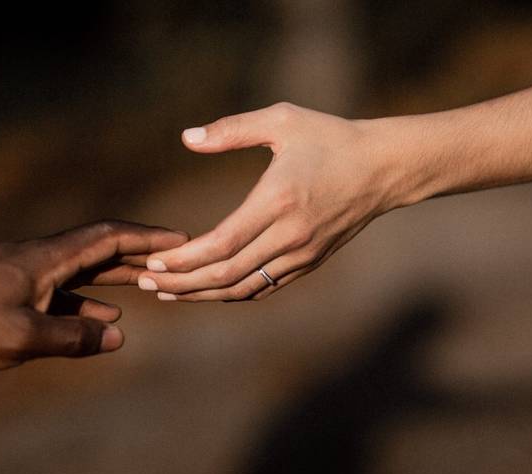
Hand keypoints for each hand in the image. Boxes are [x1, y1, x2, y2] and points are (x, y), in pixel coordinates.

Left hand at [0, 220, 187, 370]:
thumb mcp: (22, 336)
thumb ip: (73, 336)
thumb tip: (117, 336)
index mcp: (45, 259)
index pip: (107, 237)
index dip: (146, 238)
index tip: (180, 240)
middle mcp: (38, 258)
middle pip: (98, 250)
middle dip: (139, 257)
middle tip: (176, 264)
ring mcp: (22, 273)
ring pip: (80, 271)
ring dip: (114, 280)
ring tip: (149, 291)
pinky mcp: (8, 289)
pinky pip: (58, 291)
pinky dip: (83, 301)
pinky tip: (100, 318)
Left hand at [138, 102, 421, 300]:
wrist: (385, 168)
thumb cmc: (330, 137)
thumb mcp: (282, 120)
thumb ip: (232, 129)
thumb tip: (187, 138)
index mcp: (278, 200)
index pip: (222, 243)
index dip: (185, 259)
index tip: (154, 261)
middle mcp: (290, 235)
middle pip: (227, 273)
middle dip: (183, 282)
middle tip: (147, 283)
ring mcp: (301, 254)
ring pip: (244, 288)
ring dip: (203, 294)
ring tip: (168, 292)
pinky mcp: (309, 263)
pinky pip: (264, 287)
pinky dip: (232, 292)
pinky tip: (207, 289)